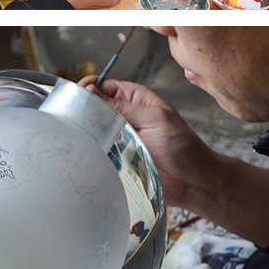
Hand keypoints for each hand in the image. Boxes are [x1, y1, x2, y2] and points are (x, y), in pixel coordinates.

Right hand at [79, 77, 216, 207]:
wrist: (191, 182)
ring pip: (93, 131)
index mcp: (135, 99)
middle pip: (94, 109)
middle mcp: (125, 117)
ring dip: (86, 133)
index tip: (79, 95)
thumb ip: (123, 106)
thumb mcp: (155, 118)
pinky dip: (91, 152)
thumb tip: (92, 93)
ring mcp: (119, 139)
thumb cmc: (182, 146)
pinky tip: (85, 152)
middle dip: (84, 111)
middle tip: (76, 117)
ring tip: (79, 135)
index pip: (103, 86)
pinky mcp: (117, 160)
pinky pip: (98, 153)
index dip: (89, 88)